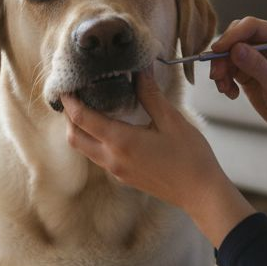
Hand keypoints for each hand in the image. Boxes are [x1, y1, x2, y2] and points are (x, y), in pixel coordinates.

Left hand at [62, 70, 254, 246]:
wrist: (201, 194)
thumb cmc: (191, 158)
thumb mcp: (172, 121)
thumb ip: (150, 95)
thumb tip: (140, 70)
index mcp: (120, 142)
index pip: (82, 118)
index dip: (69, 101)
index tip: (65, 86)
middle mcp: (112, 159)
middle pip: (74, 137)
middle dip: (69, 117)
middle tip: (75, 97)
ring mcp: (117, 171)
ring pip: (85, 149)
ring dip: (81, 130)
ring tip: (90, 108)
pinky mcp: (124, 177)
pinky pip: (99, 157)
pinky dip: (96, 140)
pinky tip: (111, 128)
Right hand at [209, 17, 266, 138]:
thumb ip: (257, 65)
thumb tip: (235, 49)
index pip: (252, 26)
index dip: (233, 35)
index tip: (217, 51)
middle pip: (235, 37)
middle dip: (222, 55)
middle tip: (217, 75)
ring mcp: (256, 57)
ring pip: (227, 54)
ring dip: (221, 70)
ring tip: (224, 89)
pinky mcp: (247, 72)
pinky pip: (227, 69)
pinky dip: (224, 80)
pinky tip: (231, 94)